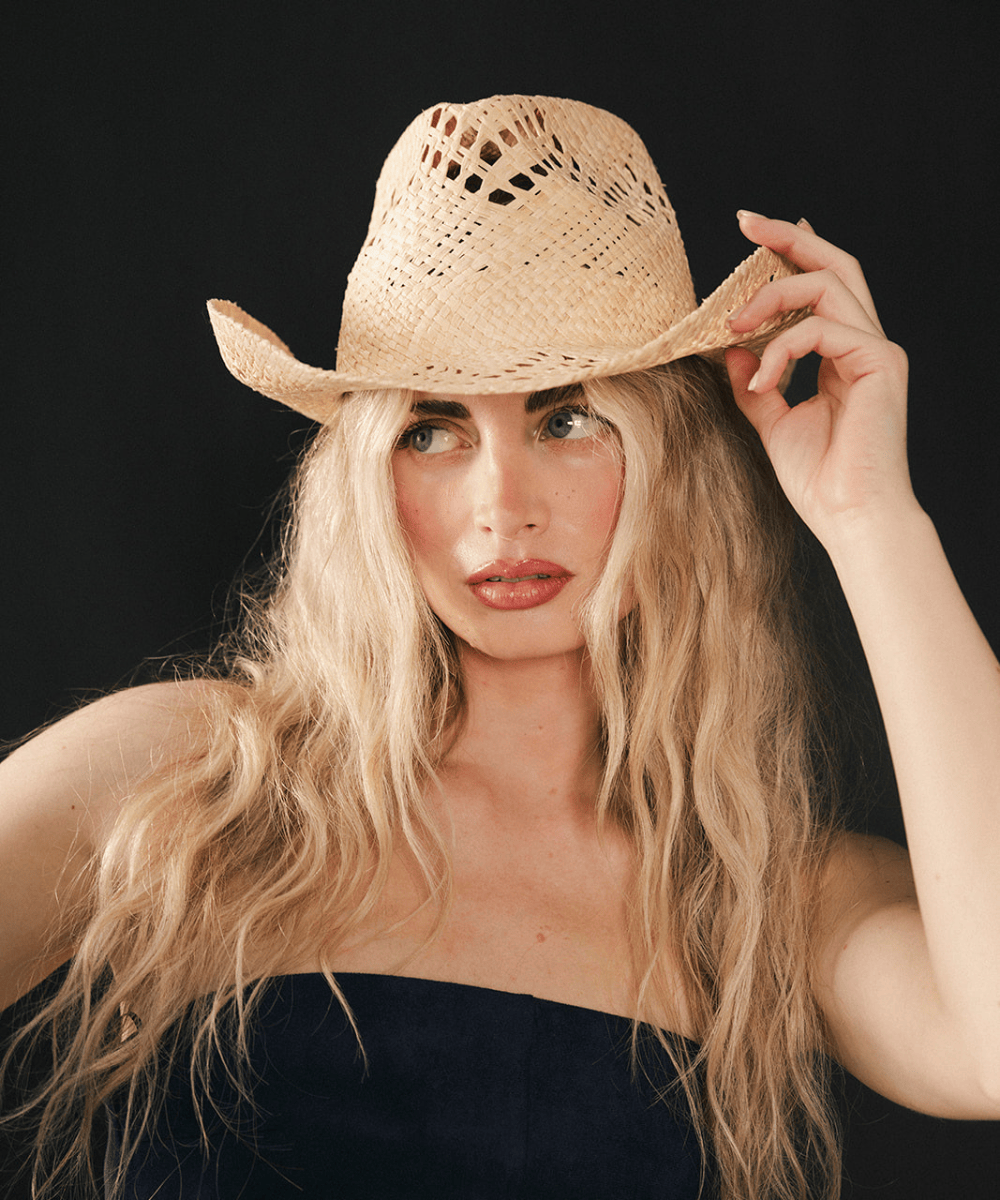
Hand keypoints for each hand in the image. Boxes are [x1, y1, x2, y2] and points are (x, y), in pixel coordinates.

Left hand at [724, 213, 917, 548]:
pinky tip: (762, 380)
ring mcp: (876, 350)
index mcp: (844, 355)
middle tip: (744, 223)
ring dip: (770, 297)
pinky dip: (780, 349)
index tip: (750, 234)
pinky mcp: (878, 362)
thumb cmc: (819, 479)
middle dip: (788, 237)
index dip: (789, 254)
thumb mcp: (773, 422)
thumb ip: (756, 383)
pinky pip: (820, 330)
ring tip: (732, 326)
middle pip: (834, 265)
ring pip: (826, 285)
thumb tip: (731, 349)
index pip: (820, 287)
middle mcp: (865, 344)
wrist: (850, 517)